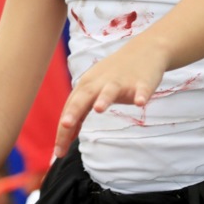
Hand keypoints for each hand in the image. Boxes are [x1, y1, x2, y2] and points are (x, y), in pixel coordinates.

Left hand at [53, 41, 167, 157]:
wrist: (145, 50)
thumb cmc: (114, 75)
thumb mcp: (93, 88)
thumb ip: (80, 109)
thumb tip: (65, 133)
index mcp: (87, 85)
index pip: (71, 108)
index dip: (63, 130)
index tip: (58, 153)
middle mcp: (101, 82)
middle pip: (84, 96)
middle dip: (74, 111)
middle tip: (65, 126)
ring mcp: (122, 81)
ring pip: (110, 90)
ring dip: (104, 99)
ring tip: (99, 109)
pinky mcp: (142, 81)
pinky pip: (142, 89)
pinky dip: (141, 95)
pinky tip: (140, 103)